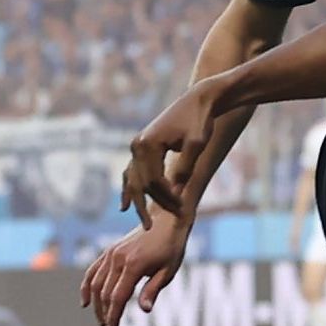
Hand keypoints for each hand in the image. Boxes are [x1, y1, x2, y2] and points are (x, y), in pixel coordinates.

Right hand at [80, 217, 187, 325]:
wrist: (166, 220)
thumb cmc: (171, 247)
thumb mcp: (168, 271)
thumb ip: (153, 290)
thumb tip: (144, 310)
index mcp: (133, 265)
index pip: (118, 298)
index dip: (114, 317)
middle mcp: (118, 259)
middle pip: (104, 293)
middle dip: (105, 314)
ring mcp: (111, 254)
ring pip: (96, 284)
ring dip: (96, 304)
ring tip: (101, 320)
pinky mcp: (109, 251)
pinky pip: (93, 271)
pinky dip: (87, 286)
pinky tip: (86, 302)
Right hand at [122, 84, 219, 216]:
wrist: (198, 100)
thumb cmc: (200, 120)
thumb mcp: (196, 145)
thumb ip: (185, 168)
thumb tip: (176, 192)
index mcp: (147, 143)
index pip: (154, 180)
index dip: (168, 196)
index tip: (183, 207)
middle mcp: (137, 145)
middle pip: (143, 183)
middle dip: (158, 202)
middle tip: (176, 217)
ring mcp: (137, 145)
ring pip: (135, 180)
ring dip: (143, 202)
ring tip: (146, 224)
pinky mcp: (142, 147)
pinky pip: (132, 172)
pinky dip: (130, 189)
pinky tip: (125, 207)